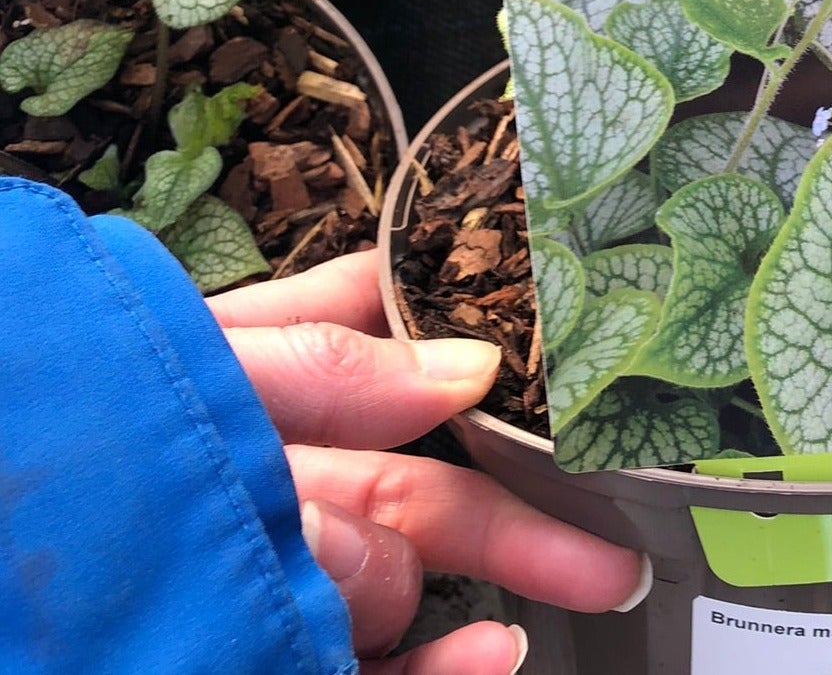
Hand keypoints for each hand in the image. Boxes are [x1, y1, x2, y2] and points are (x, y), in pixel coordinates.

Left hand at [209, 251, 650, 674]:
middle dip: (527, 505)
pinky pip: (391, 668)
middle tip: (617, 544)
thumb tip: (475, 363)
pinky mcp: (297, 646)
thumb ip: (326, 364)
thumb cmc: (85, 451)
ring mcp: (297, 569)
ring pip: (404, 573)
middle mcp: (292, 469)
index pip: (386, 323)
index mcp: (261, 371)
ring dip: (394, 575)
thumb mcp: (201, 374)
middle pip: (432, 478)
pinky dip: (446, 668)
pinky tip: (491, 654)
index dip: (474, 320)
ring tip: (328, 565)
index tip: (573, 333)